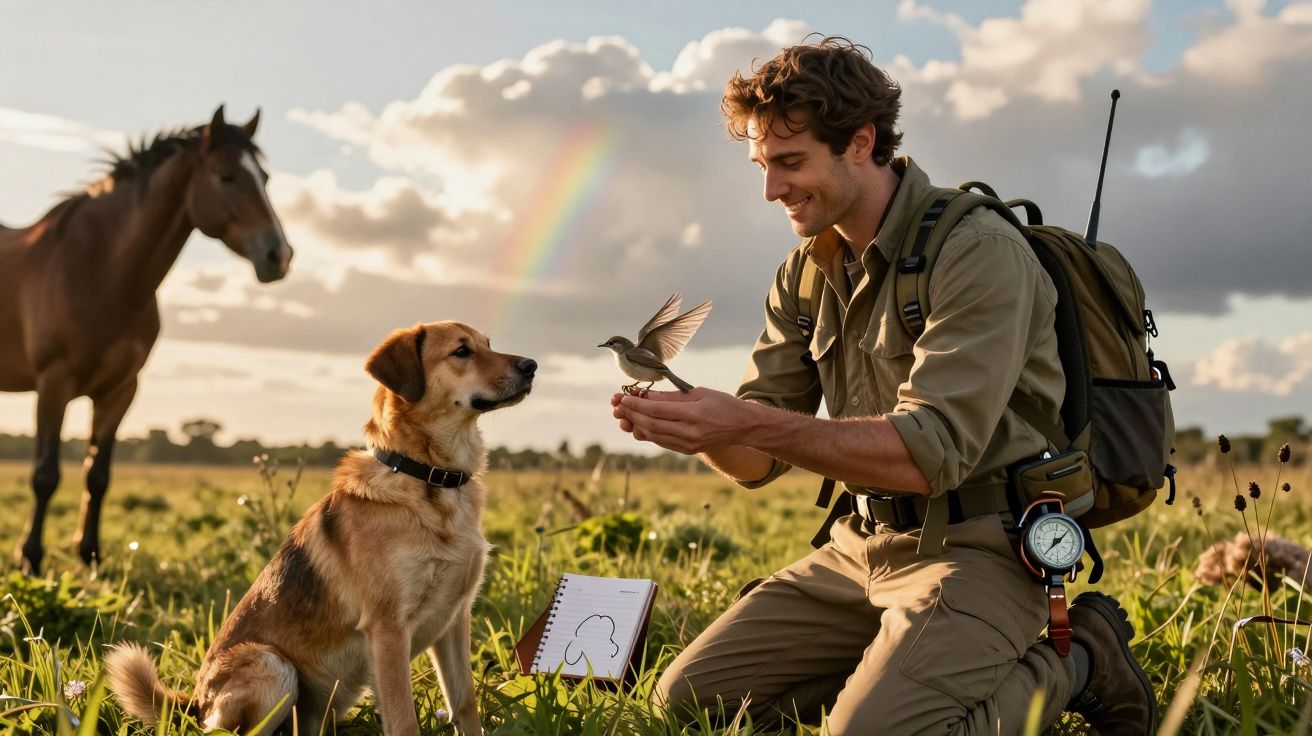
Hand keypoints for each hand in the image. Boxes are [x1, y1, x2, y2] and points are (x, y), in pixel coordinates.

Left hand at [611, 387, 759, 453]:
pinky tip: (638, 423)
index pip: (656, 410)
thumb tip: (644, 394)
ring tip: (623, 415)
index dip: (636, 404)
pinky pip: (661, 441)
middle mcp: (689, 433)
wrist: (743, 427)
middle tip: (617, 406)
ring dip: (635, 425)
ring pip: (653, 435)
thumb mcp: (698, 393)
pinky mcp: (687, 451)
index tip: (622, 397)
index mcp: (693, 415)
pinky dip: (647, 432)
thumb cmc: (723, 404)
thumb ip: (671, 396)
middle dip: (631, 414)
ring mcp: (688, 445)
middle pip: (651, 424)